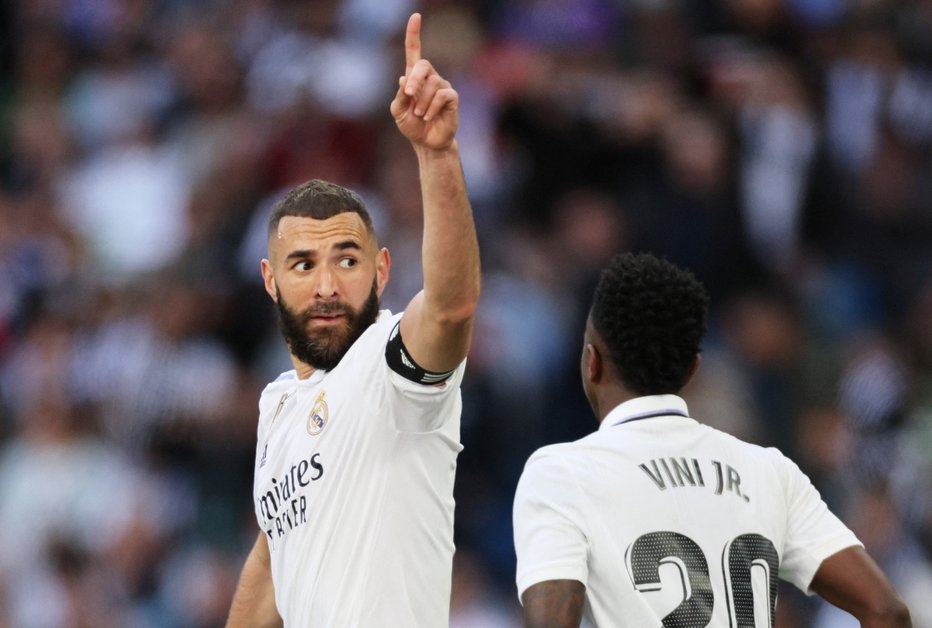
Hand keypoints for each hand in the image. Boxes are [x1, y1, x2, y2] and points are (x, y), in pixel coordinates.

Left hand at [390, 13, 457, 150]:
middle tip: (409, 95)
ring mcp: (442, 87)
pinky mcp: (452, 98)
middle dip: (414, 79)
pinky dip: (431, 107)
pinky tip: (428, 117)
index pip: (414, 51)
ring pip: (432, 84)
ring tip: (420, 115)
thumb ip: (400, 96)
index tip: (415, 16)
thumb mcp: (398, 111)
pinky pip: (442, 95)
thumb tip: (404, 78)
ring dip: (421, 102)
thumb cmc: (412, 126)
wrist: (427, 143)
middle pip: (423, 64)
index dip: (414, 34)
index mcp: (414, 77)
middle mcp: (430, 78)